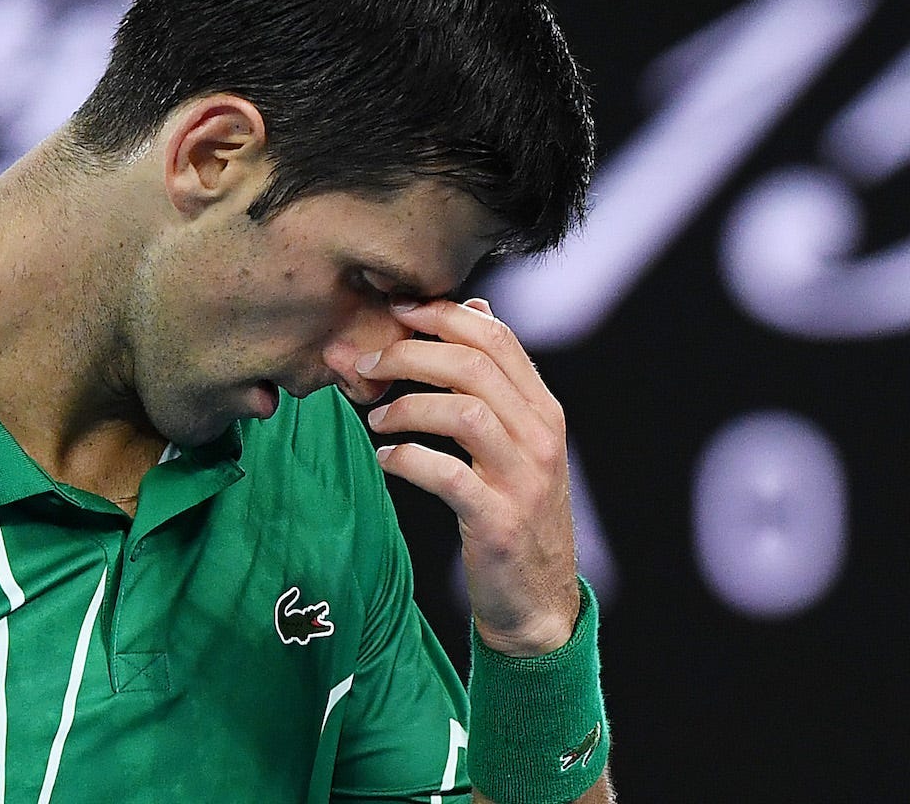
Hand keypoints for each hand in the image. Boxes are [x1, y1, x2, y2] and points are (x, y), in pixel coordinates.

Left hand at [358, 297, 579, 657]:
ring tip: (375, 418)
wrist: (539, 601)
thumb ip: (497, 380)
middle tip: (366, 365)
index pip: (497, 338)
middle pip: (475, 365)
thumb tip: (475, 308)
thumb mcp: (518, 442)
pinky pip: (447, 475)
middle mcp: (542, 437)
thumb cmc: (515, 512)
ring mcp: (525, 479)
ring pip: (464, 412)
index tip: (395, 310)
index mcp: (544, 410)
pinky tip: (385, 460)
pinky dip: (407, 459)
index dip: (441, 314)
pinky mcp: (499, 521)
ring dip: (407, 406)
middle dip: (410, 354)